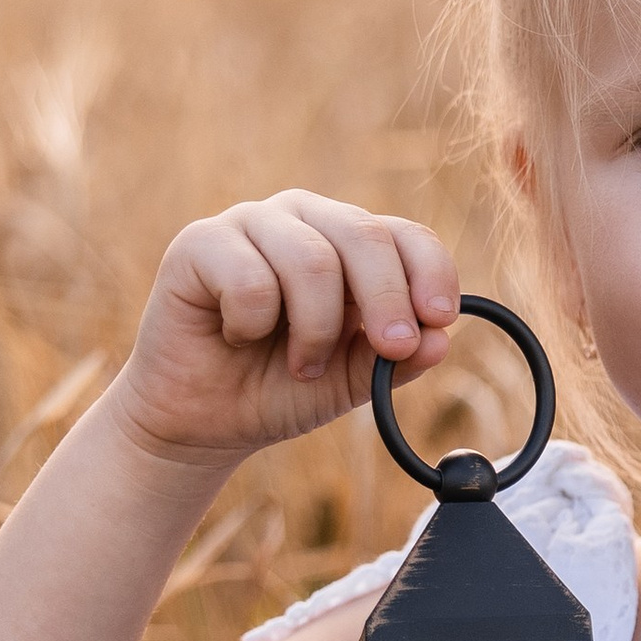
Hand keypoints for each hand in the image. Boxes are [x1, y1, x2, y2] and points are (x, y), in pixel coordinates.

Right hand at [112, 190, 458, 470]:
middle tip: (390, 349)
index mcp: (348, 242)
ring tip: (303, 364)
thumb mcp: (351, 380)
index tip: (438, 319)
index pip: (403, 234)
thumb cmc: (280, 388)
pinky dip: (251, 325)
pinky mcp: (200, 242)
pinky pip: (250, 279)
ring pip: (311, 260)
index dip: (431, 271)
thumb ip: (395, 361)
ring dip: (315, 330)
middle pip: (364, 236)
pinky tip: (236, 338)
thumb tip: (441, 339)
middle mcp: (303, 219)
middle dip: (386, 299)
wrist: (203, 421)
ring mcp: (251, 224)